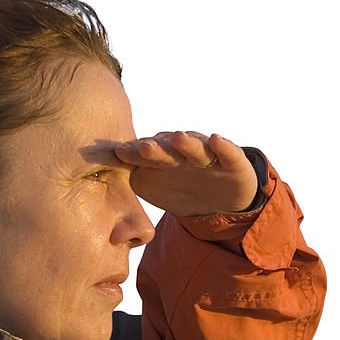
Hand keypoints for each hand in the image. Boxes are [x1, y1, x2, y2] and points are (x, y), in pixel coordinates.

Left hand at [114, 131, 258, 216]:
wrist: (221, 200)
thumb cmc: (181, 190)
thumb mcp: (156, 189)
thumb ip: (135, 183)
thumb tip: (107, 191)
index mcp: (162, 159)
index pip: (146, 154)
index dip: (134, 154)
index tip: (120, 153)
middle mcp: (182, 153)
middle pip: (168, 149)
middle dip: (157, 148)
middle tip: (144, 147)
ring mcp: (207, 156)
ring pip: (196, 147)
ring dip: (187, 143)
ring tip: (178, 139)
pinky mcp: (232, 161)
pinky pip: (228, 152)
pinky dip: (223, 146)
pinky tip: (216, 140)